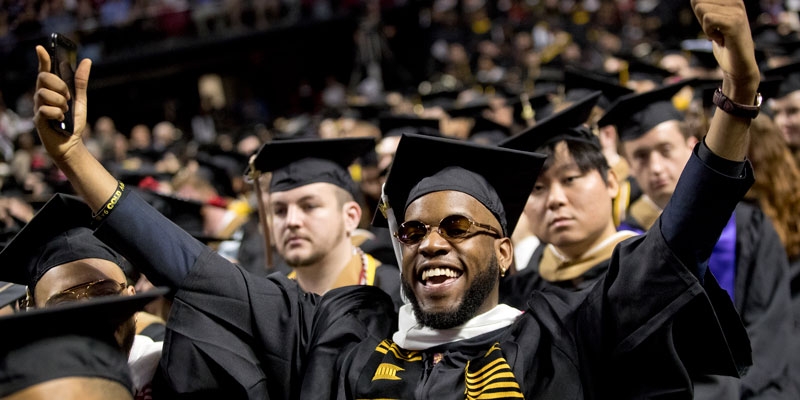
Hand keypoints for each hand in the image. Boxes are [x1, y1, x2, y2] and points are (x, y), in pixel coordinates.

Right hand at [32, 45, 91, 160]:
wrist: (71, 143)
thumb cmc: (73, 122)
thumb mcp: (81, 100)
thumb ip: (80, 82)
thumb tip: (86, 61)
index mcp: (51, 90)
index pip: (44, 70)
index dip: (43, 59)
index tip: (41, 48)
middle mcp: (42, 96)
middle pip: (43, 78)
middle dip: (59, 85)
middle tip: (68, 97)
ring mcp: (38, 107)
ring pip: (44, 93)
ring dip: (60, 102)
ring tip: (65, 112)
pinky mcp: (38, 119)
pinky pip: (45, 109)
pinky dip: (57, 114)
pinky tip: (60, 120)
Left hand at [691, 0, 758, 96]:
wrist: (739, 66)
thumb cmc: (725, 45)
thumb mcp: (711, 22)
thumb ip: (704, 9)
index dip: (698, 14)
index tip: (713, 26)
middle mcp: (736, 1)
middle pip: (697, 1)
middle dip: (700, 20)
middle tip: (716, 31)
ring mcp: (737, 11)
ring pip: (701, 9)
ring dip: (705, 27)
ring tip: (720, 35)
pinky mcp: (735, 22)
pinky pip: (708, 19)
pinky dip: (709, 32)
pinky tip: (721, 39)